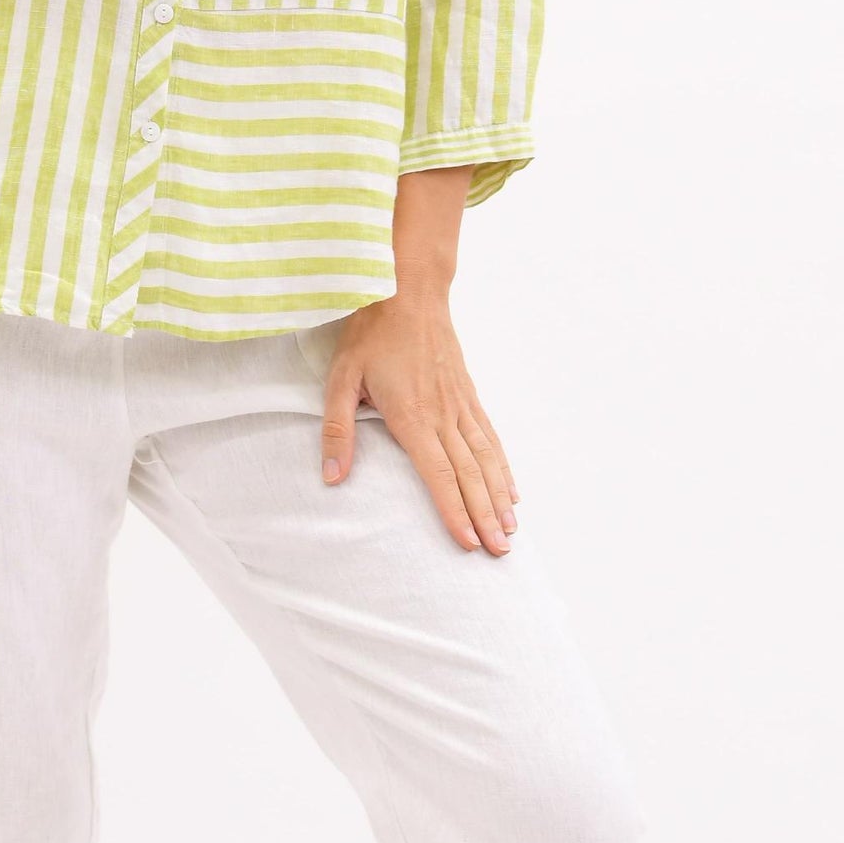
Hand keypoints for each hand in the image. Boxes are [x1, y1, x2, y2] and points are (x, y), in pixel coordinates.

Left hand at [314, 292, 520, 553]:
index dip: (453, 510)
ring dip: (500, 496)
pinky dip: (504, 466)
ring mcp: (460, 403)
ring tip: (511, 531)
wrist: (407, 290)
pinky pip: (490, 435)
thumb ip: (338, 429)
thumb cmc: (371, 334)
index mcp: (412, 416)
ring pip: (487, 458)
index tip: (468, 542)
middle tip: (499, 552)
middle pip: (470, 473)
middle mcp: (443, 414)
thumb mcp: (341, 378)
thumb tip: (331, 477)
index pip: (437, 473)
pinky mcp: (468, 392)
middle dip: (485, 516)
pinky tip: (511, 489)